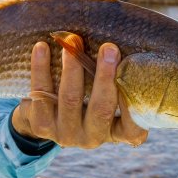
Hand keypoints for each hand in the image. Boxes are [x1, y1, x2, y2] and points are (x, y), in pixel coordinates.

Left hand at [12, 41, 147, 148]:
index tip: (137, 76)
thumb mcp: (105, 90)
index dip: (135, 107)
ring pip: (70, 99)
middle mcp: (93, 137)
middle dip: (105, 76)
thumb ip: (118, 76)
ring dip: (72, 68)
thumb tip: (134, 40)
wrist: (44, 109)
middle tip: (108, 48)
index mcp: (116, 132)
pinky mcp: (41, 125)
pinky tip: (42, 47)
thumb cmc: (87, 91)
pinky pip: (41, 93)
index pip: (133, 129)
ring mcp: (66, 134)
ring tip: (72, 42)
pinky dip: (40, 68)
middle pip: (101, 109)